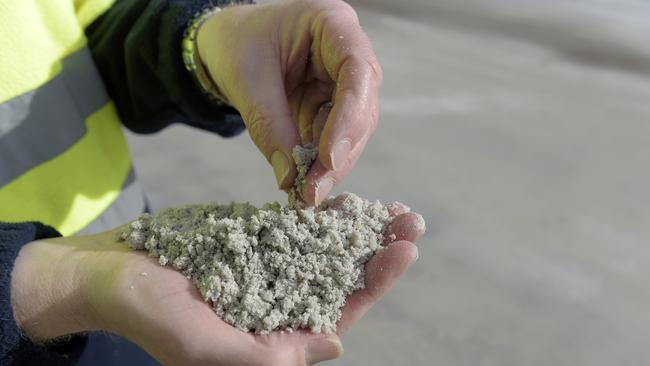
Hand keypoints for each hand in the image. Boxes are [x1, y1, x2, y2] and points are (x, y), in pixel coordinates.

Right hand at [10, 208, 422, 364]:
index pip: (340, 312)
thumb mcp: (205, 346)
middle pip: (343, 278)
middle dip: (378, 250)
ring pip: (326, 251)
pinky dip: (322, 216)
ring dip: (359, 229)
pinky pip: (297, 230)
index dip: (376, 283)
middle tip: (413, 220)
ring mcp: (269, 271)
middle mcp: (281, 304)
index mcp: (276, 337)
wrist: (110, 273)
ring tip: (392, 205)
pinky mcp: (254, 244)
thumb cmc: (149, 315)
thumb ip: (268, 353)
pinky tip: (346, 198)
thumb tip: (335, 346)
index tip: (404, 249)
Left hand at [197, 0, 382, 204]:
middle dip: (339, 153)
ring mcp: (341, 81)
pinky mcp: (330, 105)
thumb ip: (269, 126)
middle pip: (361, 107)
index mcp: (331, 23)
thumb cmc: (235, 44)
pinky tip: (305, 184)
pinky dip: (319, 164)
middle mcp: (346, 52)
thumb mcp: (246, 80)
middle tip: (314, 191)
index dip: (350, 117)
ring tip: (307, 194)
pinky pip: (332, 138)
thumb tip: (291, 179)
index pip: (358, 71)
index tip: (330, 158)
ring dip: (331, 165)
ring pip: (352, 130)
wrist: (223, 44)